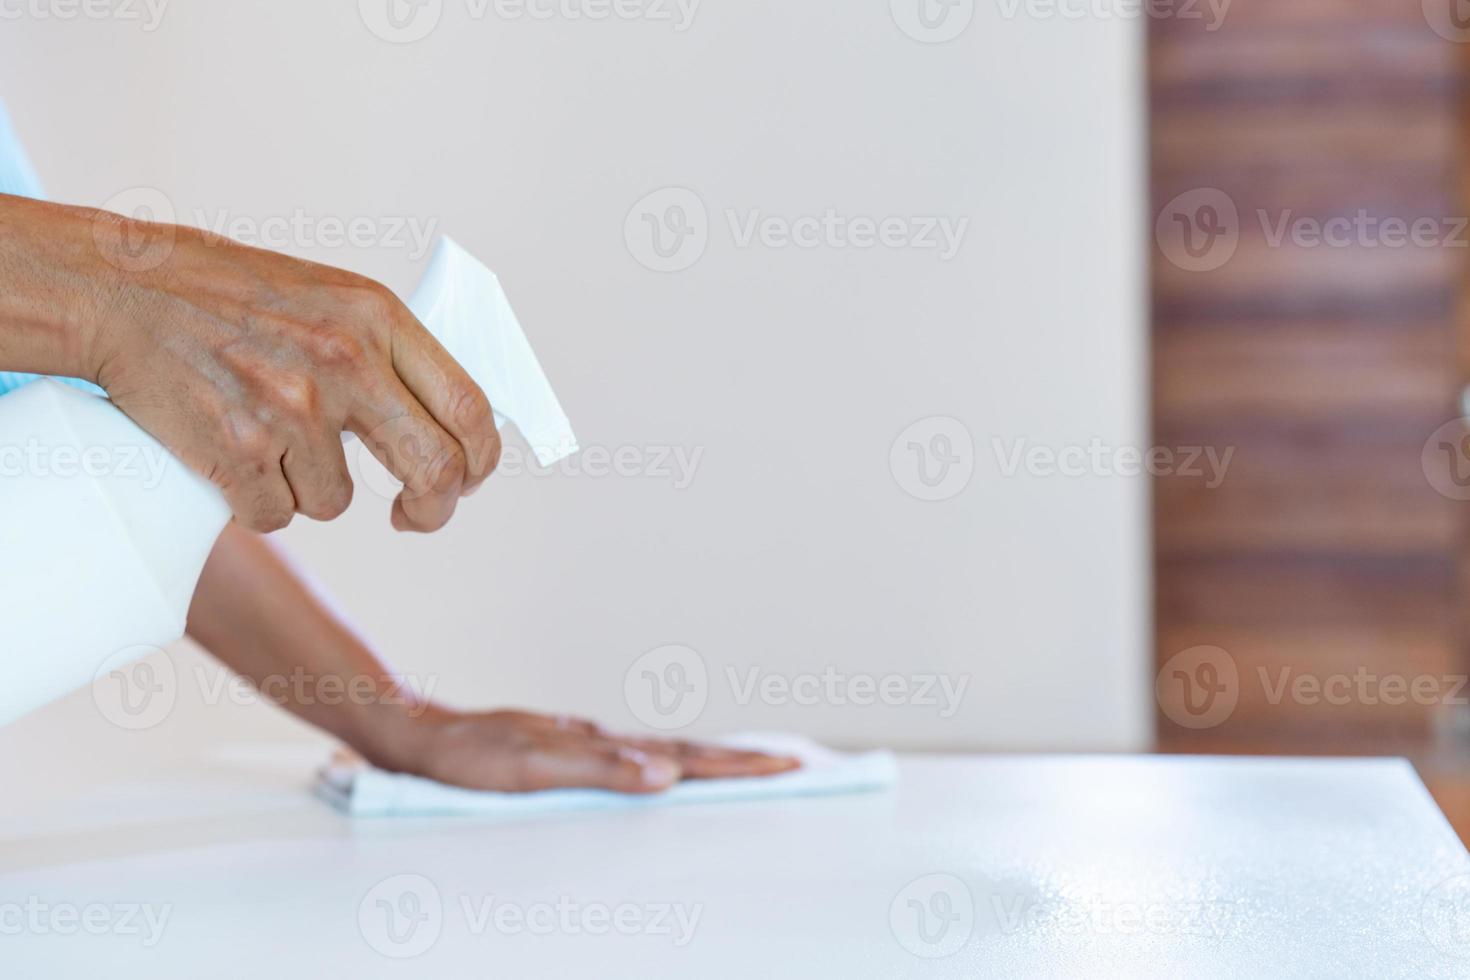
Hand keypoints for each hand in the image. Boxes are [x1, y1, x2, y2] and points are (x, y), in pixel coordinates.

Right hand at [0, 194, 498, 531]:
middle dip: (434, 509)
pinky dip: (257, 499)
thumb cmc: (229, 295)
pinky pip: (276, 513)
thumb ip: (388, 353)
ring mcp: (292, 408)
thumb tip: (449, 426)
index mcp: (377, 318)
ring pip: (337, 501)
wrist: (122, 290)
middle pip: (435, 470)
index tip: (467, 480)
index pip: (469, 408)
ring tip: (265, 433)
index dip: (480, 460)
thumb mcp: (332, 297)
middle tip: (413, 517)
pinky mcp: (239, 450)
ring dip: (308, 488)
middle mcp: (345, 362)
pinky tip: (230, 450)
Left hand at [380, 708, 801, 793]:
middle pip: (688, 750)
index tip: (789, 765)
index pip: (687, 757)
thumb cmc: (468, 758)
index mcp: (603, 746)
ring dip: (712, 760)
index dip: (739, 765)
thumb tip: (666, 775)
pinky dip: (670, 761)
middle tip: (795, 764)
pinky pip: (635, 757)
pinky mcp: (569, 750)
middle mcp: (602, 741)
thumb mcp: (531, 768)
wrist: (419, 734)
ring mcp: (588, 743)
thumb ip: (599, 770)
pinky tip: (669, 767)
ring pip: (664, 750)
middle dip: (743, 760)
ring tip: (751, 765)